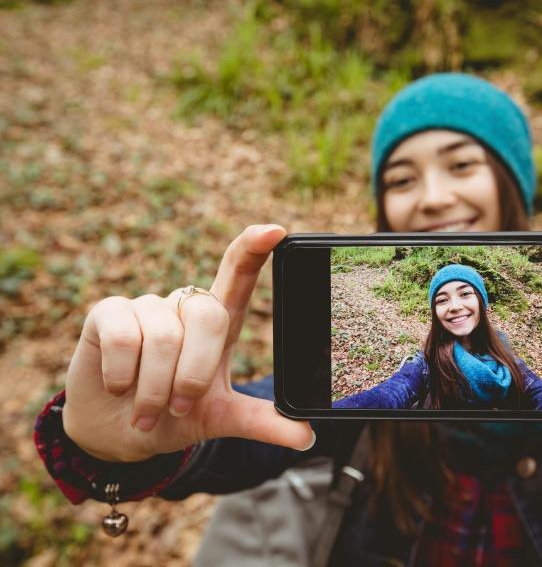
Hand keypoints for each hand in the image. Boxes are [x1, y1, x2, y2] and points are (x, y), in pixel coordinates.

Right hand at [62, 224, 314, 462]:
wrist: (115, 434)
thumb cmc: (173, 415)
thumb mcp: (220, 418)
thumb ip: (262, 422)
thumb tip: (306, 437)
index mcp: (219, 322)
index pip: (239, 273)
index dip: (255, 248)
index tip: (276, 231)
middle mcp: (185, 306)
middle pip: (209, 314)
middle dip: (196, 373)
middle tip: (180, 405)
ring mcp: (146, 306)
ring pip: (163, 337)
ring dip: (155, 388)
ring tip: (148, 410)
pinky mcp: (107, 312)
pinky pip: (123, 338)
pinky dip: (123, 376)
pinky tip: (119, 387)